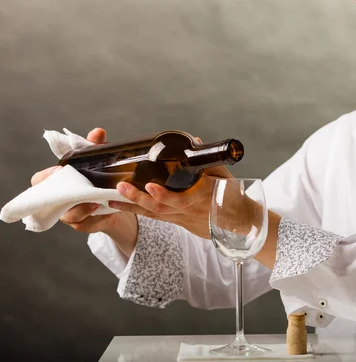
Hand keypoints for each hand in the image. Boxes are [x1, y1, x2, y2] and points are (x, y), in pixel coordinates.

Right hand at [30, 128, 137, 255]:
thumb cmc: (98, 179)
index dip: (45, 177)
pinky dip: (95, 216)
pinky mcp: (83, 225)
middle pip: (50, 201)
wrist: (115, 202)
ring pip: (69, 215)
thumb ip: (95, 147)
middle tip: (81, 188)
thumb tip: (98, 132)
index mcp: (58, 184)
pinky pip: (85, 223)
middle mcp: (60, 200)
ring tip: (96, 201)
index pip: (39, 181)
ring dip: (82, 207)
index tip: (59, 170)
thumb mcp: (97, 162)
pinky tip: (105, 208)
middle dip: (65, 194)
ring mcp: (69, 214)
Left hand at [107, 135, 234, 238]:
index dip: (164, 194)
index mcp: (203, 194)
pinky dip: (137, 212)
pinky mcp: (178, 222)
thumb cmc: (231, 195)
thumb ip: (208, 160)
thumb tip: (194, 140)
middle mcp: (190, 207)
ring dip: (133, 207)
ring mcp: (183, 216)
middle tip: (122, 187)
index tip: (149, 186)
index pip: (183, 197)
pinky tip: (120, 206)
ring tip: (112, 198)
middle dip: (140, 199)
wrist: (238, 220)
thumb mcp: (224, 175)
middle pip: (162, 207)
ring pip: (156, 214)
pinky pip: (155, 218)